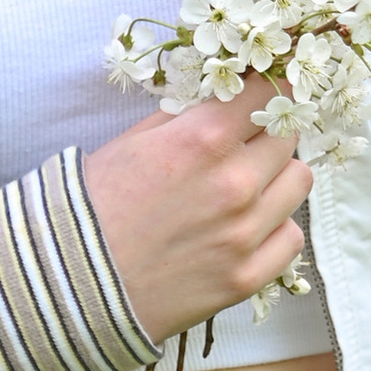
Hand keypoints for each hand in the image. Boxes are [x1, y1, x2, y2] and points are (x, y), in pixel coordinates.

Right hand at [80, 81, 312, 343]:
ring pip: (299, 180)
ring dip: (278, 175)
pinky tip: (248, 227)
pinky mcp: (246, 276)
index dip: (267, 86)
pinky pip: (292, 236)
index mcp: (202, 139)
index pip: (267, 91)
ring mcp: (245, 233)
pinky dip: (276, 227)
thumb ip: (184, 117)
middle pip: (287, 134)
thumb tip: (221, 98)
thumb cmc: (92, 209)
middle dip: (268, 130)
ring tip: (248, 185)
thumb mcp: (132, 142)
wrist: (71, 284)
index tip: (264, 89)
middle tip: (245, 141)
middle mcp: (234, 182)